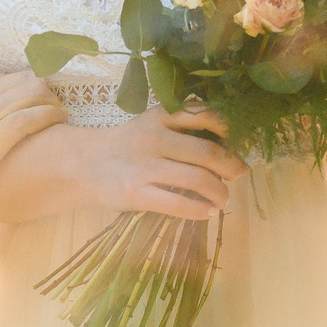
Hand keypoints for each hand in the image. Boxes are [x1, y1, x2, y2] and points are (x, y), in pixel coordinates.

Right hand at [0, 67, 64, 216]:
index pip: (4, 75)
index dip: (22, 87)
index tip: (33, 98)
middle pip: (24, 77)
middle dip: (43, 90)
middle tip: (53, 105)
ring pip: (33, 90)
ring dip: (51, 101)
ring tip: (59, 113)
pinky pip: (32, 116)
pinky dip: (50, 115)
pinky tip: (59, 120)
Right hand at [74, 105, 249, 220]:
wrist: (87, 164)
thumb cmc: (130, 145)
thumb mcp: (152, 125)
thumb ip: (183, 128)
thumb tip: (229, 146)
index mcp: (161, 116)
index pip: (204, 114)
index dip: (229, 128)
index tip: (239, 141)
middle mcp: (154, 137)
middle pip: (207, 152)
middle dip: (231, 166)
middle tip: (238, 175)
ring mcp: (144, 166)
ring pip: (197, 179)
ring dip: (220, 192)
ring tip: (223, 199)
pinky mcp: (137, 193)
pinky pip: (178, 204)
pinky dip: (199, 210)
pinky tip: (206, 212)